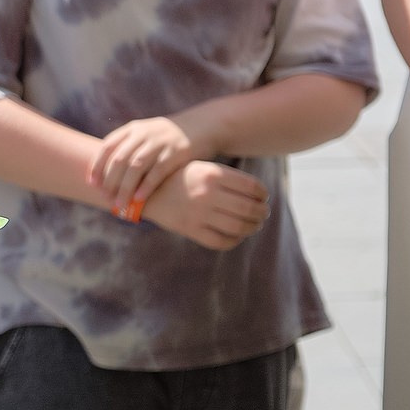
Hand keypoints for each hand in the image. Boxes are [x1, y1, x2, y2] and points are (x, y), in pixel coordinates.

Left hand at [89, 116, 204, 212]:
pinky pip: (157, 172)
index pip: (107, 147)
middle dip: (110, 182)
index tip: (92, 184)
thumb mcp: (146, 134)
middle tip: (106, 199)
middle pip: (119, 160)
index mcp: (132, 129)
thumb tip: (105, 174)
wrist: (203, 126)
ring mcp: (160, 142)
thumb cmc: (168, 138)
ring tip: (120, 204)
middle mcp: (143, 133)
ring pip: (135, 167)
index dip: (97, 166)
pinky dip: (146, 186)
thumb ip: (127, 148)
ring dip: (125, 188)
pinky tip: (139, 199)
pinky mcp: (176, 152)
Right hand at [143, 161, 269, 250]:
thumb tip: (259, 195)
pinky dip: (235, 240)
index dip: (263, 194)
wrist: (145, 191)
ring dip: (253, 227)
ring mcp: (198, 213)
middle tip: (263, 213)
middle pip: (249, 208)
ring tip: (255, 225)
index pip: (252, 187)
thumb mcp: (202, 168)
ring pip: (239, 226)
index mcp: (212, 174)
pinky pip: (222, 241)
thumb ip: (228, 178)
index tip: (264, 197)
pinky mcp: (190, 229)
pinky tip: (237, 235)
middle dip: (262, 212)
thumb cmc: (180, 178)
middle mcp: (207, 194)